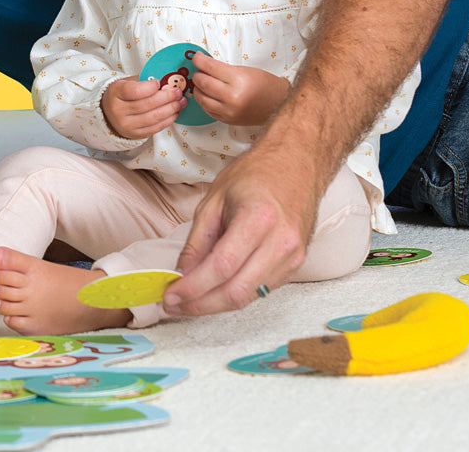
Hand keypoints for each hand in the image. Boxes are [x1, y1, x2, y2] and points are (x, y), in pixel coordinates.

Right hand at [101, 75, 184, 138]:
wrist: (110, 113)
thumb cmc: (122, 95)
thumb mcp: (127, 82)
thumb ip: (144, 81)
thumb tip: (166, 81)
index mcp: (116, 93)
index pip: (134, 91)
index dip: (150, 87)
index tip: (158, 82)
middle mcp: (119, 111)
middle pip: (147, 104)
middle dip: (167, 97)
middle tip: (177, 92)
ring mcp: (127, 125)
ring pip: (153, 117)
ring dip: (171, 109)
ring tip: (180, 102)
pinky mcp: (136, 134)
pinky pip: (155, 128)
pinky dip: (168, 120)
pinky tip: (175, 112)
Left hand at [163, 140, 316, 314]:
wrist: (297, 163)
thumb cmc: (256, 173)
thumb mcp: (215, 197)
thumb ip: (197, 239)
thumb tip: (183, 273)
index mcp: (258, 218)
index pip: (222, 267)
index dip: (193, 287)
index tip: (171, 295)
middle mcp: (280, 242)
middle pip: (236, 291)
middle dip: (201, 305)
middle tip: (175, 306)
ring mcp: (292, 257)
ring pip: (249, 297)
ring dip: (216, 305)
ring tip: (189, 301)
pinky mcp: (296, 265)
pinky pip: (260, 289)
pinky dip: (234, 294)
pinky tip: (214, 290)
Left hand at [191, 55, 289, 125]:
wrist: (278, 104)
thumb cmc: (264, 84)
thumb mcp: (244, 70)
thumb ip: (223, 69)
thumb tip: (204, 66)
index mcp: (238, 80)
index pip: (210, 67)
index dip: (199, 60)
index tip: (196, 58)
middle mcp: (232, 97)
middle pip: (203, 83)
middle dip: (197, 74)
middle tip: (199, 70)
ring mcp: (229, 111)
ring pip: (202, 98)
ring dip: (198, 89)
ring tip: (201, 83)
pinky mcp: (228, 120)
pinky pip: (208, 110)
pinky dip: (204, 101)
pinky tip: (207, 95)